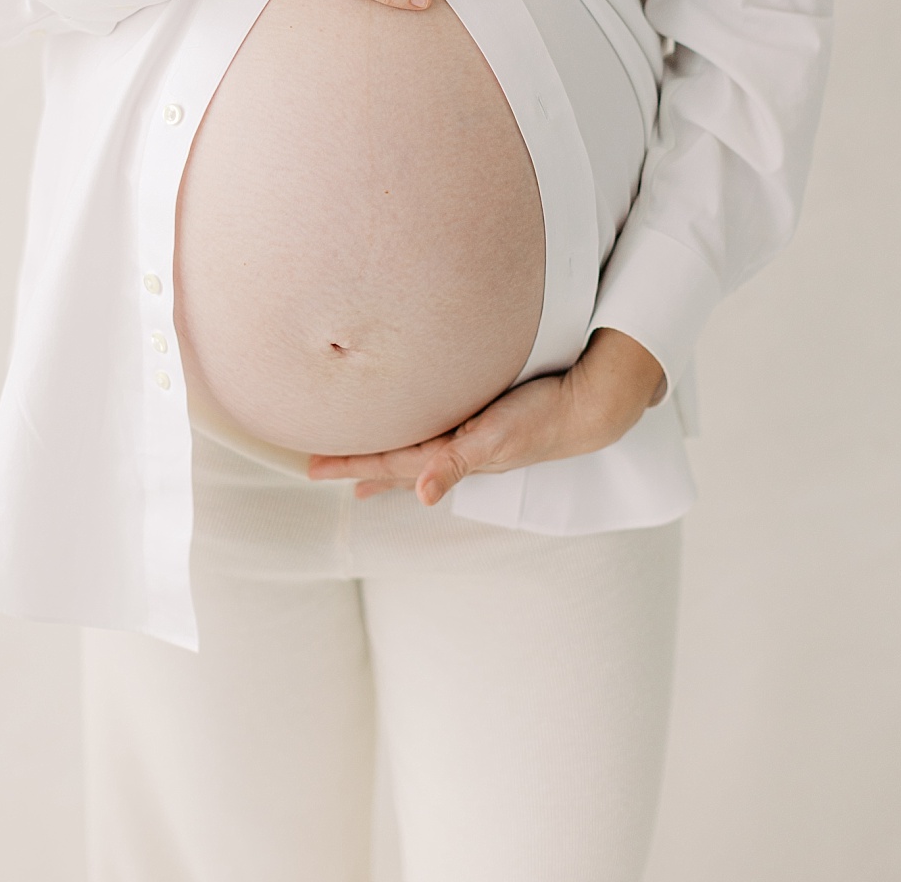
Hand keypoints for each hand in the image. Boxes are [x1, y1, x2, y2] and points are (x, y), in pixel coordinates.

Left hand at [306, 329, 667, 505]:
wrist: (586, 405)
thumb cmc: (541, 420)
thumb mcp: (494, 440)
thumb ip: (456, 463)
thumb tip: (419, 495)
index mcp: (450, 452)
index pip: (389, 462)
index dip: (351, 463)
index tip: (314, 467)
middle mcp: (455, 446)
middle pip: (395, 460)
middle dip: (360, 465)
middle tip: (321, 469)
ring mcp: (470, 435)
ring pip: (414, 446)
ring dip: (385, 457)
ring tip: (360, 470)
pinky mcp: (484, 418)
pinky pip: (438, 429)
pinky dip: (417, 435)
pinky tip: (418, 432)